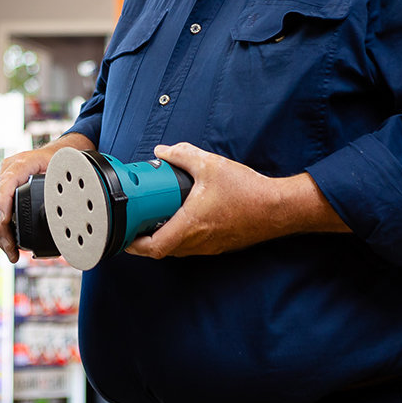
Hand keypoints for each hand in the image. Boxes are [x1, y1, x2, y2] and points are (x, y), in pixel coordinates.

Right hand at [0, 133, 95, 262]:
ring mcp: (0, 180)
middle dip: (1, 228)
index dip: (3, 203)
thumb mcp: (60, 168)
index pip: (6, 183)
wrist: (52, 153)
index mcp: (20, 163)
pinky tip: (7, 243)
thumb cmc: (57, 160)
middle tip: (11, 249)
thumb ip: (57, 185)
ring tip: (11, 252)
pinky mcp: (0, 190)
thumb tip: (60, 211)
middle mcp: (6, 171)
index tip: (6, 222)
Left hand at [125, 142, 348, 258]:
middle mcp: (198, 242)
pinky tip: (183, 217)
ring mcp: (210, 247)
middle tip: (136, 225)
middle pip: (163, 250)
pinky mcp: (221, 245)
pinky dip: (181, 235)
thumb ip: (182, 155)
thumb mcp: (210, 164)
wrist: (278, 208)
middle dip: (145, 241)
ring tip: (156, 219)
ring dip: (164, 238)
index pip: (154, 248)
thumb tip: (161, 152)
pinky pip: (193, 246)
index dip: (135, 246)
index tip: (124, 237)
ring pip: (179, 249)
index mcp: (191, 225)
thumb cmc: (246, 190)